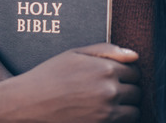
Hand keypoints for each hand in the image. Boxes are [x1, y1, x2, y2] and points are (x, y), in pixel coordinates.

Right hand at [0, 35, 141, 121]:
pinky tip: (102, 114)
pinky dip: (118, 120)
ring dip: (126, 107)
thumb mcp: (75, 54)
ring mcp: (106, 113)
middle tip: (108, 91)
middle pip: (137, 92)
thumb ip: (107, 50)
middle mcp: (110, 91)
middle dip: (127, 90)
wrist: (28, 104)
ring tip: (106, 104)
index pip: (135, 72)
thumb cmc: (49, 76)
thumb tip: (134, 55)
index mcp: (105, 69)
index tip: (113, 76)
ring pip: (134, 111)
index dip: (126, 73)